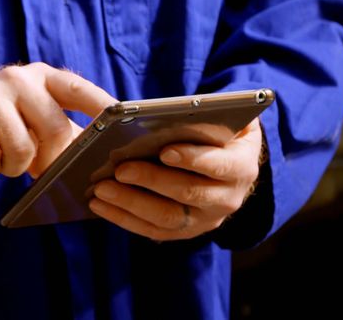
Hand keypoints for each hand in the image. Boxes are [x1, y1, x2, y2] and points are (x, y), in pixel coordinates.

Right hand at [0, 63, 113, 179]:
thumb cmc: (8, 128)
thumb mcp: (39, 122)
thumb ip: (71, 134)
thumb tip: (108, 158)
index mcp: (44, 77)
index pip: (79, 89)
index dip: (101, 105)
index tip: (124, 120)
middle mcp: (18, 78)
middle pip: (53, 129)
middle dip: (51, 160)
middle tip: (39, 168)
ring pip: (20, 149)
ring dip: (15, 167)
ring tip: (7, 159)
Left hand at [88, 119, 263, 240]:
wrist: (231, 165)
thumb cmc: (222, 132)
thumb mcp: (228, 116)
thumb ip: (212, 112)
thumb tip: (178, 111)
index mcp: (242, 166)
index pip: (219, 165)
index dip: (192, 159)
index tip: (164, 151)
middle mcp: (229, 198)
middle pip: (189, 193)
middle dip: (152, 180)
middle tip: (120, 169)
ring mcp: (207, 220)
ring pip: (168, 217)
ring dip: (132, 203)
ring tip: (102, 188)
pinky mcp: (186, 231)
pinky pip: (153, 230)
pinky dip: (124, 218)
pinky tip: (99, 205)